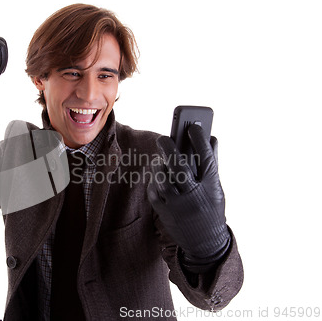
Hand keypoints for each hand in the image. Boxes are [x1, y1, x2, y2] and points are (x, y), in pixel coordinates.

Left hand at [148, 124, 229, 272]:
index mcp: (212, 187)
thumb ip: (212, 164)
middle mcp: (195, 196)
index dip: (199, 140)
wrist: (205, 244)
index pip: (206, 159)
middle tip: (164, 138)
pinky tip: (157, 176)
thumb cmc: (211, 210)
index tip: (193, 127)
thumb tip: (211, 138)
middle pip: (179, 167)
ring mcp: (179, 206)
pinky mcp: (165, 213)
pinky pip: (155, 192)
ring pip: (164, 179)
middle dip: (170, 149)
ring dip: (160, 166)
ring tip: (160, 158)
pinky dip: (155, 181)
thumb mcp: (216, 189)